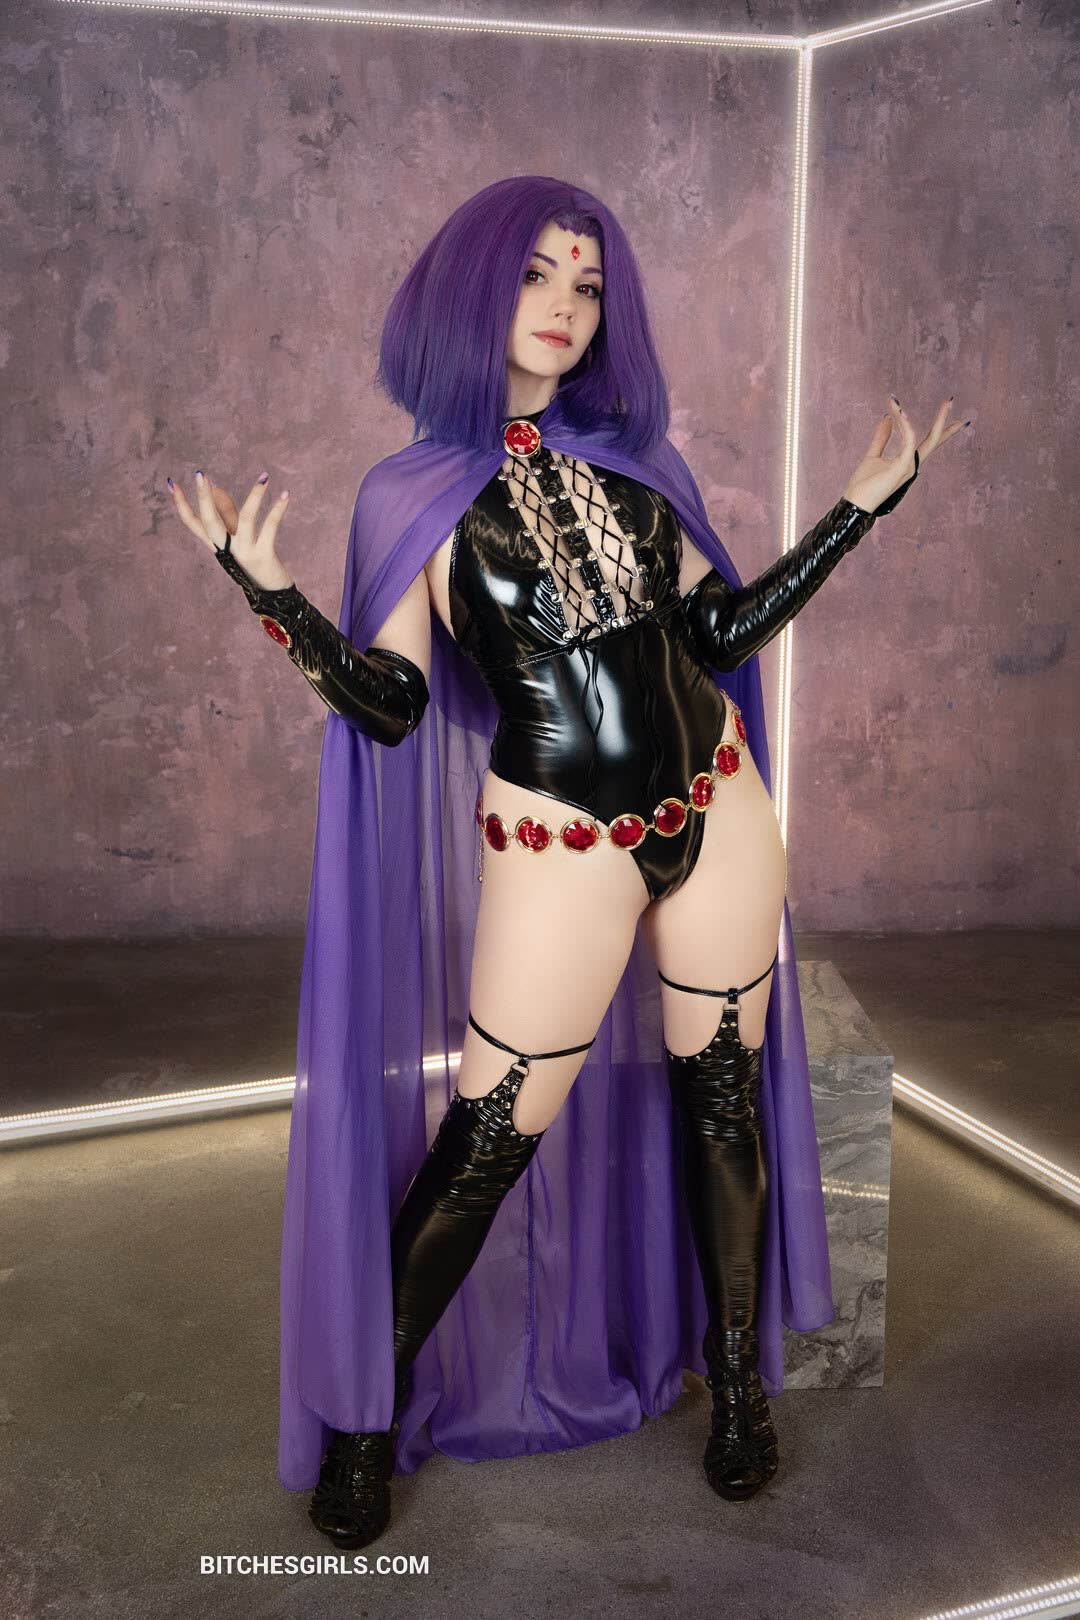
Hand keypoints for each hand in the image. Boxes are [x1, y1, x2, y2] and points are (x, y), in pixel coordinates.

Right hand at [168, 467, 294, 591]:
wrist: (271, 593)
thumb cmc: (252, 561)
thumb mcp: (236, 537)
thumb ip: (227, 514)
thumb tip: (217, 488)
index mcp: (216, 545)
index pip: (193, 523)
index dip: (180, 504)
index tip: (170, 483)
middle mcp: (226, 550)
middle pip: (209, 521)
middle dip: (203, 497)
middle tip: (199, 473)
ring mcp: (244, 553)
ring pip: (245, 519)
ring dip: (255, 495)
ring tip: (264, 477)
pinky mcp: (263, 555)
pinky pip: (270, 527)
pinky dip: (278, 509)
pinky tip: (285, 495)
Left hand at [842, 396, 967, 513]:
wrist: (854, 503)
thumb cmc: (862, 485)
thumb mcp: (872, 455)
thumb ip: (881, 437)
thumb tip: (887, 418)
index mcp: (906, 462)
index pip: (925, 442)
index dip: (933, 426)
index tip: (935, 408)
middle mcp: (912, 465)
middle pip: (934, 441)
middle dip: (944, 422)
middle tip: (950, 402)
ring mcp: (909, 467)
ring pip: (929, 440)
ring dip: (935, 419)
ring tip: (943, 402)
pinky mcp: (902, 468)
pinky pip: (909, 442)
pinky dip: (906, 426)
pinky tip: (901, 412)